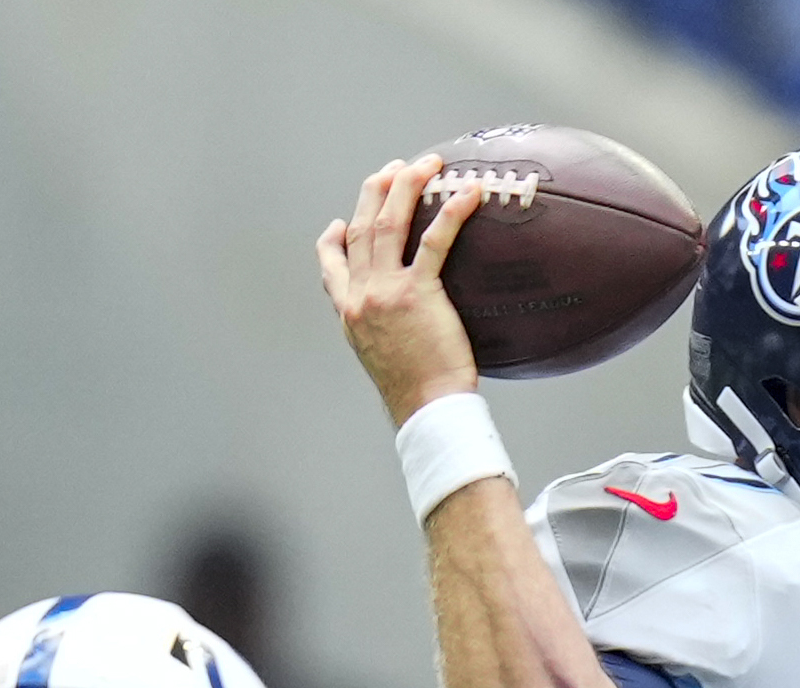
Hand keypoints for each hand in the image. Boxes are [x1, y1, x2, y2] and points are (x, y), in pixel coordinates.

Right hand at [316, 155, 486, 425]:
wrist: (425, 410)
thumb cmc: (416, 391)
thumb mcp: (383, 359)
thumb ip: (384, 331)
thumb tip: (405, 325)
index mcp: (350, 312)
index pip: (331, 265)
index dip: (334, 238)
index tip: (342, 222)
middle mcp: (361, 296)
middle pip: (361, 228)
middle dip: (375, 192)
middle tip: (395, 170)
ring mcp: (385, 292)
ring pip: (389, 224)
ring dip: (406, 186)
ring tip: (427, 165)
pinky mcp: (417, 293)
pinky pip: (434, 241)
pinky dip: (451, 213)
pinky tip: (469, 194)